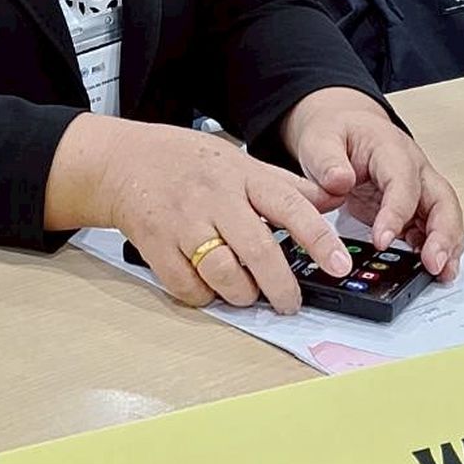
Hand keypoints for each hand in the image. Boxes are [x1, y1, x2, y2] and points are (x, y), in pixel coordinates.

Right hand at [60, 117, 353, 313]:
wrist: (122, 161)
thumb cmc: (187, 162)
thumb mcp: (240, 160)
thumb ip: (286, 184)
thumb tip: (335, 198)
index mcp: (242, 175)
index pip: (290, 206)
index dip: (319, 238)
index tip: (341, 265)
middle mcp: (215, 198)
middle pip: (258, 251)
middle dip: (281, 286)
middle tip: (291, 303)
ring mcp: (183, 222)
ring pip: (223, 274)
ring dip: (242, 294)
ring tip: (246, 293)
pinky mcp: (156, 245)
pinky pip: (187, 287)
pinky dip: (204, 296)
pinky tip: (209, 287)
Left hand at [280, 87, 463, 279]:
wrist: (345, 129)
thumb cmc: (337, 133)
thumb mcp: (320, 140)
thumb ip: (326, 160)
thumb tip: (340, 181)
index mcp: (392, 149)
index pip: (403, 183)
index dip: (396, 213)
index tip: (382, 240)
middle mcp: (415, 169)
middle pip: (442, 201)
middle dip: (443, 234)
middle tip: (434, 265)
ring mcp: (419, 189)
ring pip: (445, 217)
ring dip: (447, 246)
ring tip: (441, 274)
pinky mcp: (415, 207)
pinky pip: (431, 229)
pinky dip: (434, 249)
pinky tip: (428, 270)